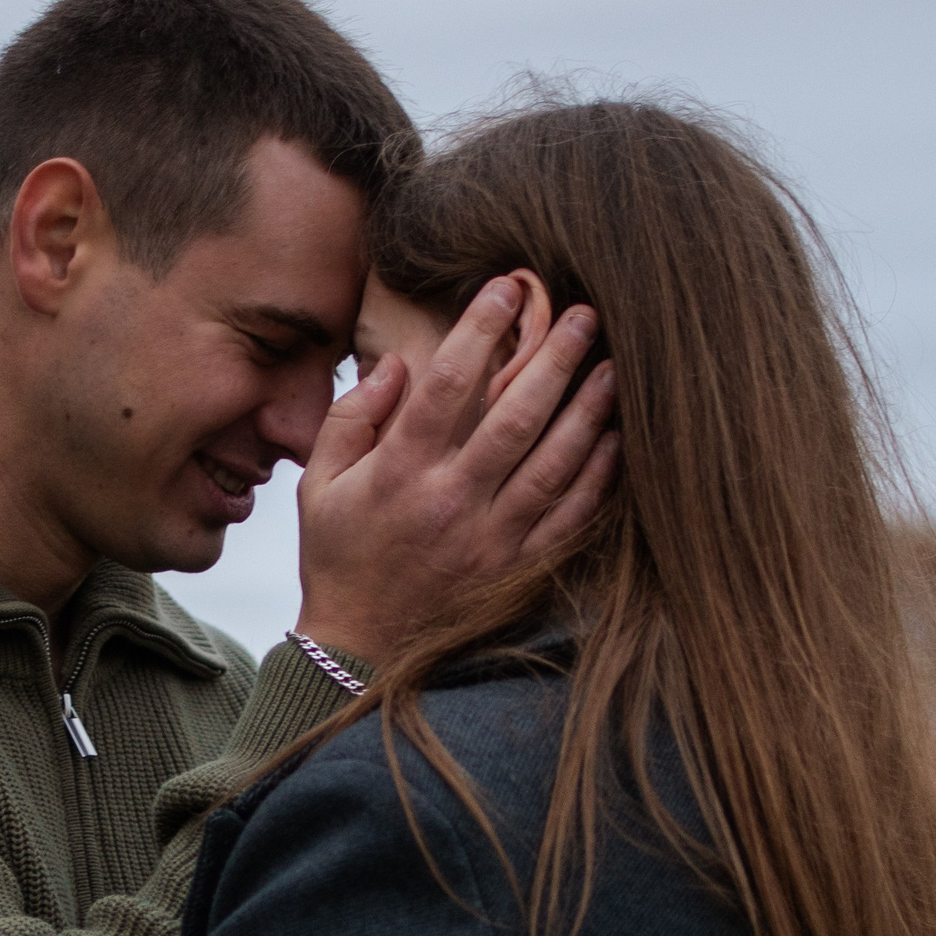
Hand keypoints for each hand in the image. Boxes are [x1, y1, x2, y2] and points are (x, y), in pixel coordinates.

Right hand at [295, 281, 618, 664]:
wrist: (362, 646)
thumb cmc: (339, 555)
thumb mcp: (319, 484)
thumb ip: (351, 418)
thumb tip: (396, 364)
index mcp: (400, 473)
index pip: (447, 384)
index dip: (479, 329)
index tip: (506, 288)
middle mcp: (450, 501)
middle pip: (515, 417)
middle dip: (555, 359)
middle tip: (586, 314)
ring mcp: (490, 538)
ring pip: (554, 464)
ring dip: (589, 411)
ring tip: (614, 366)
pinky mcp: (517, 568)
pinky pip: (569, 516)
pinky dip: (598, 477)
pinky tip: (615, 439)